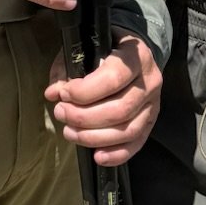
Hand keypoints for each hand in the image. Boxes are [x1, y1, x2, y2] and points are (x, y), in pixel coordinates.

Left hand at [46, 32, 162, 166]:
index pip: (113, 78)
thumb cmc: (107, 49)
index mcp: (136, 56)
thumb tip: (52, 93)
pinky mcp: (151, 123)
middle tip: (60, 113)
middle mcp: (150, 81)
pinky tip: (97, 156)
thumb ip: (67, 69)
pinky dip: (116, 154)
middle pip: (119, 109)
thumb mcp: (86, 49)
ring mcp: (153, 104)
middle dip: (84, 117)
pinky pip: (136, 143)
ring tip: (69, 132)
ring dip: (94, 137)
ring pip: (127, 130)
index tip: (63, 94)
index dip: (85, 91)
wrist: (135, 55)